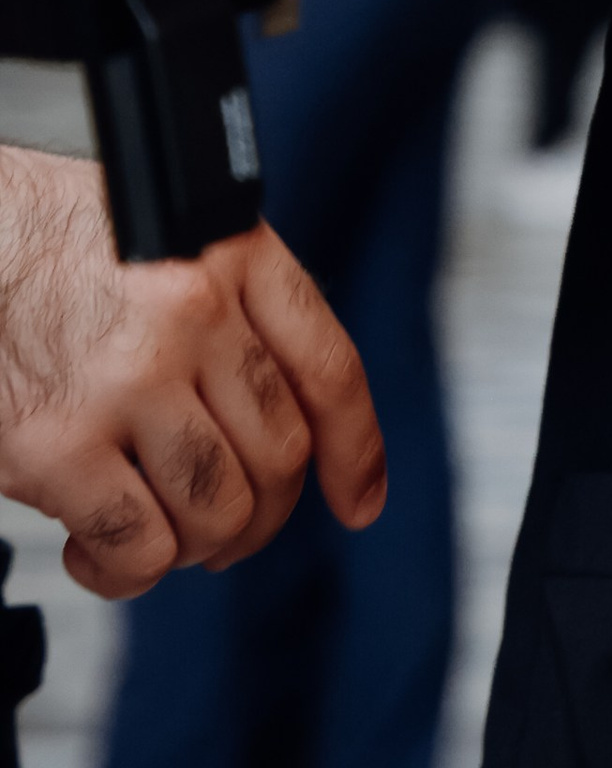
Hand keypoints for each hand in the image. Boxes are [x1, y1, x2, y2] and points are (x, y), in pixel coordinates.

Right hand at [0, 147, 382, 597]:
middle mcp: (193, 313)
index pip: (328, 367)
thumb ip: (234, 306)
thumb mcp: (176, 236)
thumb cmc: (60, 245)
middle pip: (280, 455)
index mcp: (233, 253)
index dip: (355, 449)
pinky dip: (126, 570)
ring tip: (158, 529)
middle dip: (261, 513)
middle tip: (224, 525)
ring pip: (218, 512)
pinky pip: (137, 548)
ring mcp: (128, 380)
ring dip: (196, 545)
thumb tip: (280, 414)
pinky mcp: (58, 445)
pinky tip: (95, 546)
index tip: (357, 499)